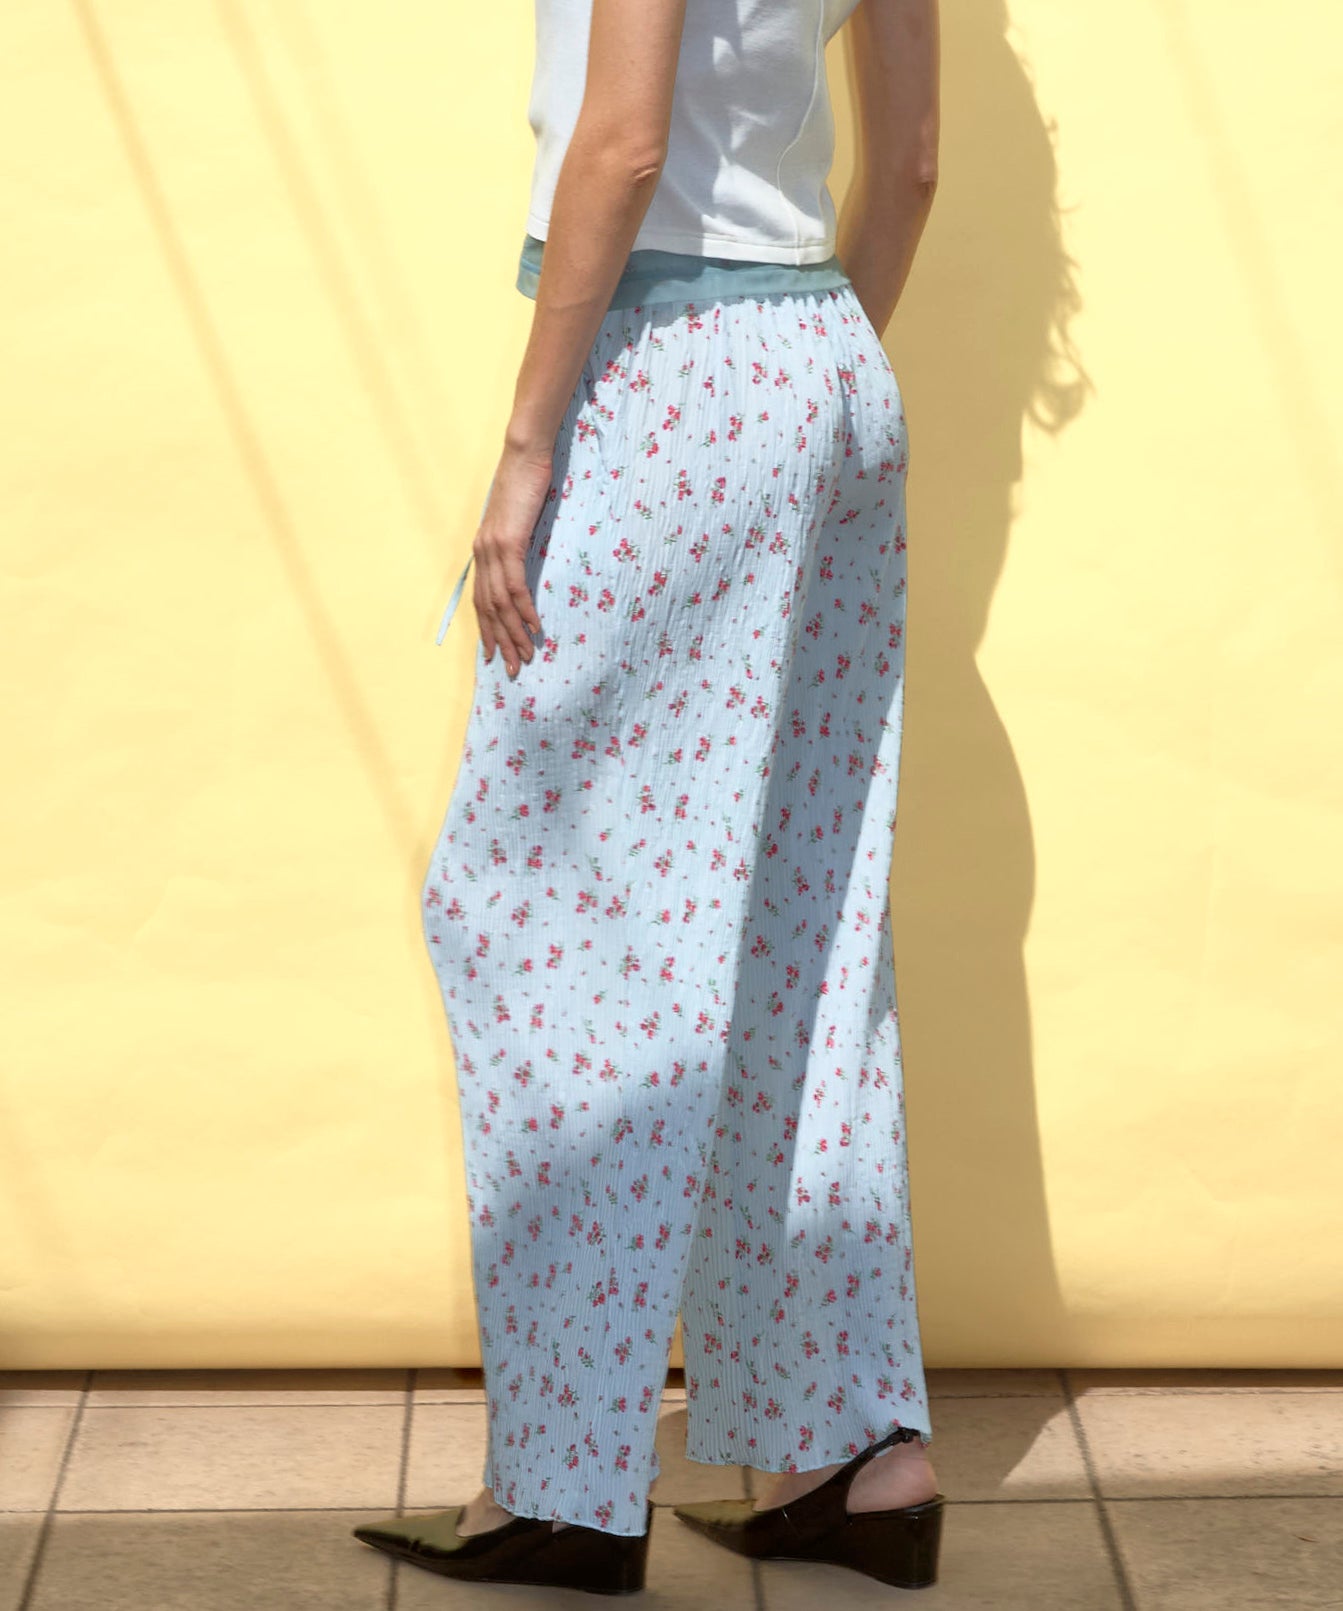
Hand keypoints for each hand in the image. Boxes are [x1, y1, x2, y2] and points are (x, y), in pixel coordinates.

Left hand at [472, 442, 552, 678]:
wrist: (525, 454)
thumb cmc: (526, 483)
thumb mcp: (519, 519)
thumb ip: (517, 542)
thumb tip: (525, 562)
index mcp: (483, 550)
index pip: (481, 600)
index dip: (488, 630)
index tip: (496, 654)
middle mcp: (482, 552)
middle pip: (488, 609)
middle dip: (501, 642)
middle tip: (513, 668)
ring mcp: (493, 549)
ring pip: (500, 603)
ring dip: (515, 633)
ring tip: (526, 655)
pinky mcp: (509, 543)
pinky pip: (515, 586)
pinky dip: (524, 610)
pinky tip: (534, 627)